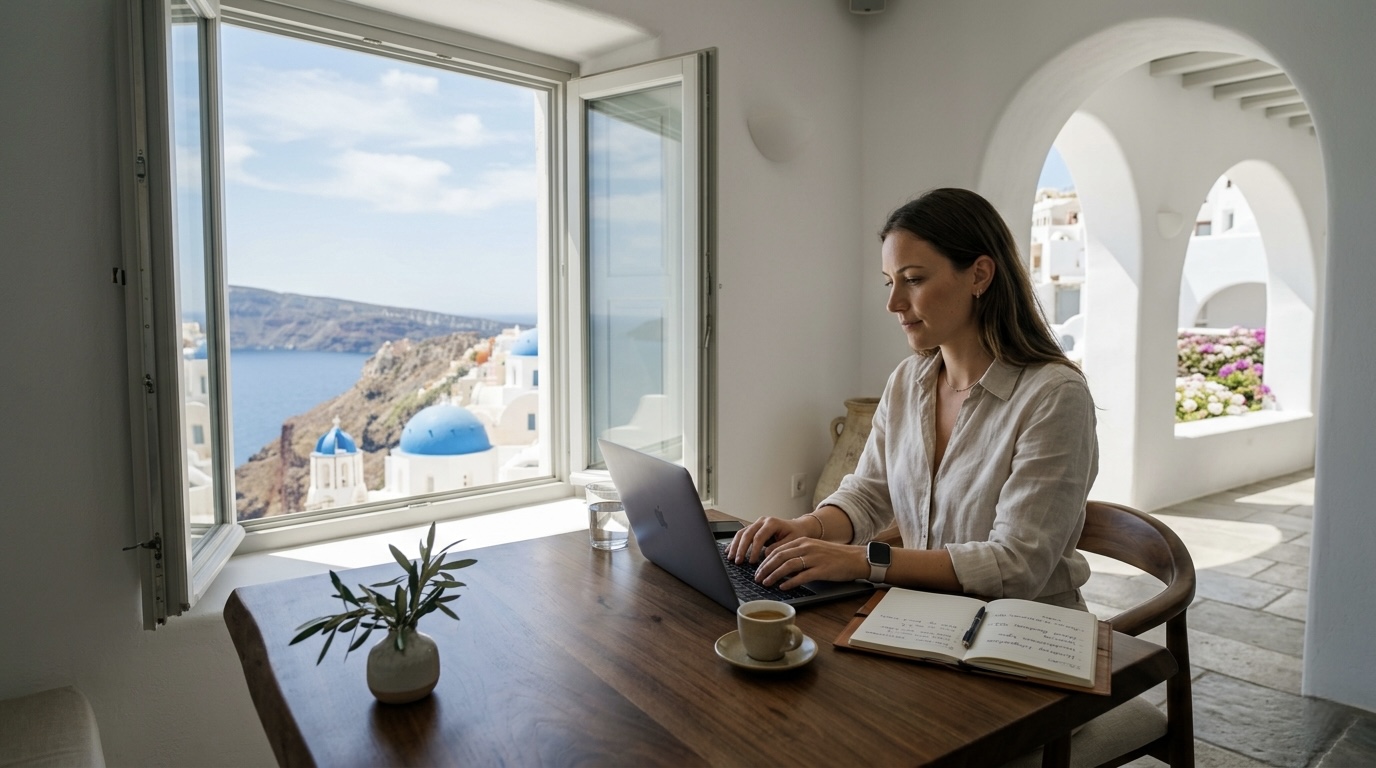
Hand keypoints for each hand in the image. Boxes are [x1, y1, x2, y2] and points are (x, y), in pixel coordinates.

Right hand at [725, 516, 812, 565]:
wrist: (798, 527)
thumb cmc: (797, 534)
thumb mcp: (792, 541)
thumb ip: (778, 547)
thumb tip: (765, 554)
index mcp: (772, 523)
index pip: (759, 537)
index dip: (753, 550)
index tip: (752, 561)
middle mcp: (763, 521)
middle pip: (747, 534)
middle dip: (741, 549)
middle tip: (738, 561)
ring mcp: (757, 523)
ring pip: (742, 533)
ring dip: (735, 546)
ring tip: (731, 558)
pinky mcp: (754, 528)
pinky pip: (742, 534)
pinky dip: (735, 543)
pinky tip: (729, 550)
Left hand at [753, 538, 869, 590]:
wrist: (856, 558)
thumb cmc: (835, 556)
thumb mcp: (814, 549)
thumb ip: (798, 554)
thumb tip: (780, 565)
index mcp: (803, 541)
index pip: (778, 549)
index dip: (765, 560)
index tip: (757, 569)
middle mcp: (807, 547)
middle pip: (779, 557)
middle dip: (765, 568)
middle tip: (757, 578)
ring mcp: (814, 558)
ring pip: (788, 565)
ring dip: (774, 575)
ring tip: (766, 583)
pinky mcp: (822, 570)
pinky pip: (802, 576)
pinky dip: (790, 582)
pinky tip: (783, 586)